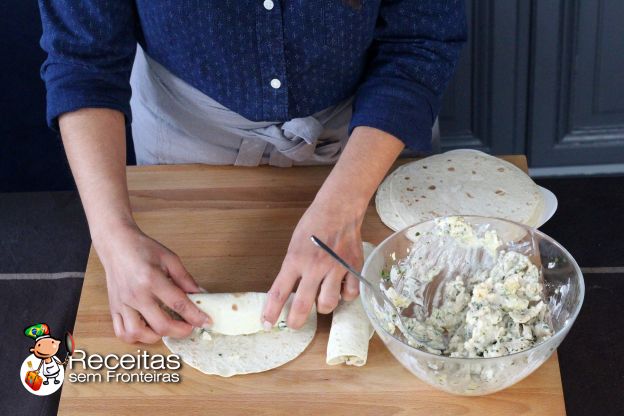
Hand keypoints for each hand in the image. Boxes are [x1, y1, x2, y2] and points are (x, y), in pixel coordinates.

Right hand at [94, 223, 211, 342]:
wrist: (116, 244)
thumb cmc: (142, 248)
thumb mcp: (170, 258)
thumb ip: (185, 279)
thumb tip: (201, 294)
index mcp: (152, 279)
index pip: (178, 303)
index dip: (196, 316)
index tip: (207, 322)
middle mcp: (136, 294)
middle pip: (161, 324)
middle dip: (181, 331)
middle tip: (190, 327)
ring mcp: (122, 303)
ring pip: (138, 333)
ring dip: (156, 337)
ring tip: (166, 328)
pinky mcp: (114, 307)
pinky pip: (121, 332)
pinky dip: (135, 336)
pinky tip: (147, 329)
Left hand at [262, 199, 364, 328]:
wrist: (339, 208)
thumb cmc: (314, 223)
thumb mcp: (295, 244)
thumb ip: (293, 267)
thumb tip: (291, 290)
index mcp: (295, 259)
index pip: (279, 292)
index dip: (271, 312)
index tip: (266, 324)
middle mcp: (314, 266)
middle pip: (303, 305)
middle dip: (296, 321)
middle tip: (295, 324)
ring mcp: (336, 268)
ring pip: (328, 303)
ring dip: (323, 306)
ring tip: (322, 298)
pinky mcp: (354, 267)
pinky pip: (350, 294)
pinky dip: (345, 295)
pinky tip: (342, 288)